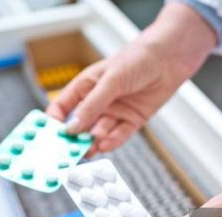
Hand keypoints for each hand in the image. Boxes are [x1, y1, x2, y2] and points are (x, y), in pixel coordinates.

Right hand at [47, 3, 216, 155]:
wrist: (170, 59)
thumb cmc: (137, 59)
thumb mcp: (110, 81)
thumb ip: (91, 105)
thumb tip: (71, 128)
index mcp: (86, 86)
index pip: (63, 107)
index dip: (55, 121)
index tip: (51, 135)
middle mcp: (98, 101)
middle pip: (80, 125)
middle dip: (73, 138)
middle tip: (68, 152)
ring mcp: (115, 112)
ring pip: (98, 133)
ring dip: (92, 142)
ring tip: (87, 150)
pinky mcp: (132, 120)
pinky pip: (119, 135)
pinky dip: (112, 142)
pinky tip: (105, 145)